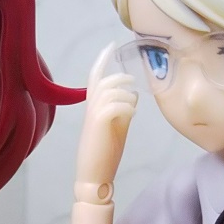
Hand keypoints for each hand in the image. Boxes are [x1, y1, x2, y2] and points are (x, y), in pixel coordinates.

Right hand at [74, 44, 137, 194]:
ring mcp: (93, 116)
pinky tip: (130, 115)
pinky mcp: (99, 125)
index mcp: (93, 108)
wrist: (93, 177)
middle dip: (120, 77)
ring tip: (133, 105)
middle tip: (133, 80)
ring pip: (109, 91)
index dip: (102, 60)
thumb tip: (134, 97)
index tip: (111, 46)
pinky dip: (126, 107)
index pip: (95, 78)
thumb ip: (122, 111)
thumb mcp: (116, 128)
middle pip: (103, 81)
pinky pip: (114, 105)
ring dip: (126, 95)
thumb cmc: (105, 155)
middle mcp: (90, 109)